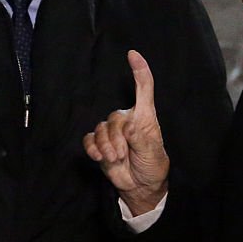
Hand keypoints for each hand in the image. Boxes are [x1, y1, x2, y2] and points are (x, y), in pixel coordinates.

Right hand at [83, 50, 169, 215]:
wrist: (140, 186)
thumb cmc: (152, 166)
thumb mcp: (152, 152)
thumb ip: (141, 137)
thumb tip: (129, 125)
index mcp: (144, 117)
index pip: (144, 89)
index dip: (139, 71)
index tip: (133, 54)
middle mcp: (127, 121)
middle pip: (114, 117)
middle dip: (116, 138)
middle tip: (122, 155)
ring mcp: (112, 133)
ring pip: (100, 129)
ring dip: (106, 146)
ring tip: (115, 159)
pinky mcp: (100, 145)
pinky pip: (89, 139)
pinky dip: (93, 149)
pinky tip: (99, 158)